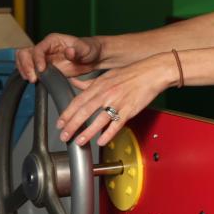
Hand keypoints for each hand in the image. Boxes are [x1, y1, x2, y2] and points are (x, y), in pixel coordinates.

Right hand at [16, 33, 102, 82]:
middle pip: (25, 53)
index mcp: (53, 40)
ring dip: (24, 70)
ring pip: (23, 60)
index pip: (38, 48)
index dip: (37, 59)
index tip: (42, 70)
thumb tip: (69, 51)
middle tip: (33, 77)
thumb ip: (77, 50)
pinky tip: (34, 80)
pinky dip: (27, 74)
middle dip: (26, 65)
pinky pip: (29, 68)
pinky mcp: (44, 67)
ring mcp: (43, 57)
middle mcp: (45, 48)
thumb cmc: (89, 49)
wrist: (92, 58)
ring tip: (32, 79)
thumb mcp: (86, 49)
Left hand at [56, 53, 175, 146]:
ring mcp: (118, 102)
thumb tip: (74, 82)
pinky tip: (101, 141)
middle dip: (72, 125)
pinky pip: (117, 124)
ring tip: (79, 141)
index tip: (60, 123)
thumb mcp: (108, 75)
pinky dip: (108, 133)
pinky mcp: (130, 109)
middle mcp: (107, 93)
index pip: (78, 101)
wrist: (154, 71)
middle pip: (84, 111)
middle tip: (64, 136)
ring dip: (87, 132)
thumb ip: (89, 82)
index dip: (67, 113)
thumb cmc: (132, 73)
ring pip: (99, 120)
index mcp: (100, 85)